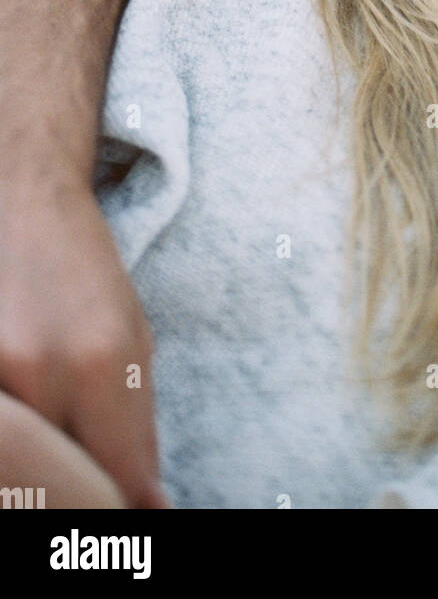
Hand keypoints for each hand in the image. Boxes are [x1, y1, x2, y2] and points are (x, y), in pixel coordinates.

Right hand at [0, 170, 170, 507]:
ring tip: (59, 452)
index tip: (135, 516)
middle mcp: (42, 370)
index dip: (128, 509)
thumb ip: (135, 424)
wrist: (19, 200)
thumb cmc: (83, 271)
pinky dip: (13, 447)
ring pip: (22, 468)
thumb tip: (145, 503)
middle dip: (80, 500)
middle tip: (97, 501)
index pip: (119, 478)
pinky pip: (0, 437)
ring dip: (40, 478)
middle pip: (62, 485)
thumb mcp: (132, 337)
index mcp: (105, 361)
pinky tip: (29, 432)